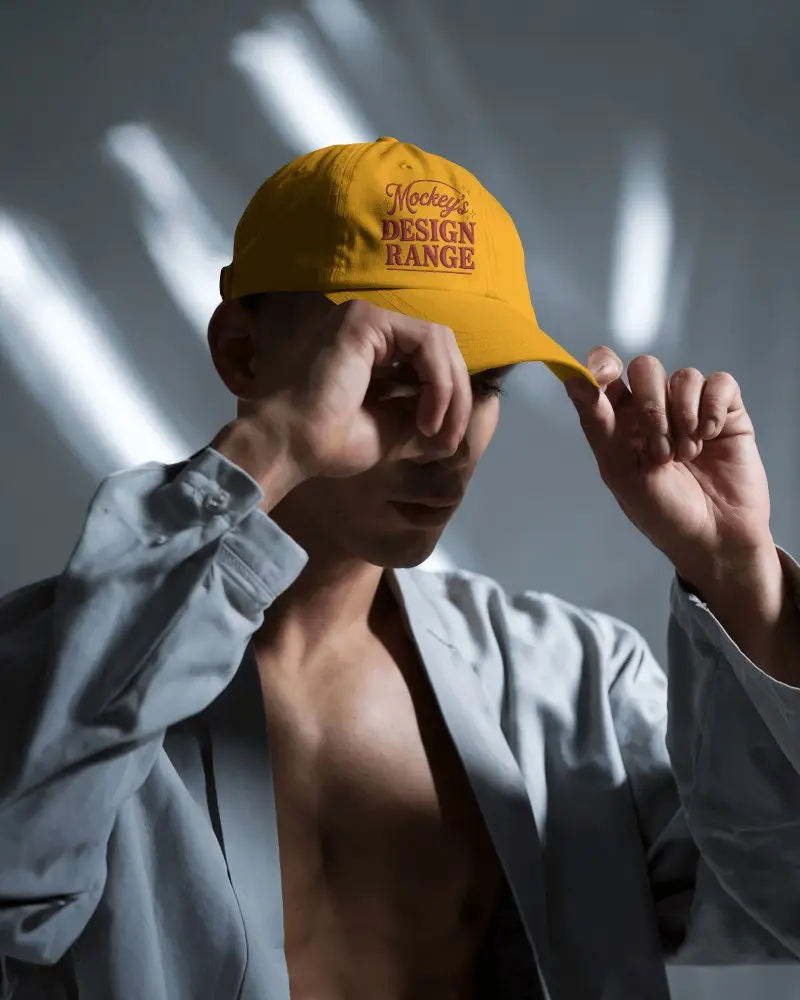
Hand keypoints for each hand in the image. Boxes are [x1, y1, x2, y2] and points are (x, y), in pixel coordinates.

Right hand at [217, 299, 471, 487]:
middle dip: (457, 398)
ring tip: (436, 432)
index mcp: (374, 350)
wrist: (290, 446)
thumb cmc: (329, 444)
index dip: (451, 402)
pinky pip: (427, 343)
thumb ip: (425, 418)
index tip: (443, 445)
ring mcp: (367, 318)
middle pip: (442, 349)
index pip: (431, 361)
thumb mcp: (394, 431)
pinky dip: (439, 384)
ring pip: (440, 343)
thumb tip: (459, 427)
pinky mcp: (366, 320)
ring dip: (451, 393)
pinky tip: (427, 419)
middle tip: (447, 440)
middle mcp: (371, 328)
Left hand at [565, 348, 773, 583]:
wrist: (713, 537)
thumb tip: (572, 378)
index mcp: (619, 420)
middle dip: (651, 407)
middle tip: (660, 453)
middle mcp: (653, 407)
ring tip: (687, 456)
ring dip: (683, 418)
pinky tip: (710, 438)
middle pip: (645, 368)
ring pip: (684, 376)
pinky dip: (712, 409)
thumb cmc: (661, 511)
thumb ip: (597, 422)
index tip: (604, 375)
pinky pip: (719, 383)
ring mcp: (690, 407)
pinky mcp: (726, 411)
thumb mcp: (619, 470)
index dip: (601, 364)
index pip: (605, 373)